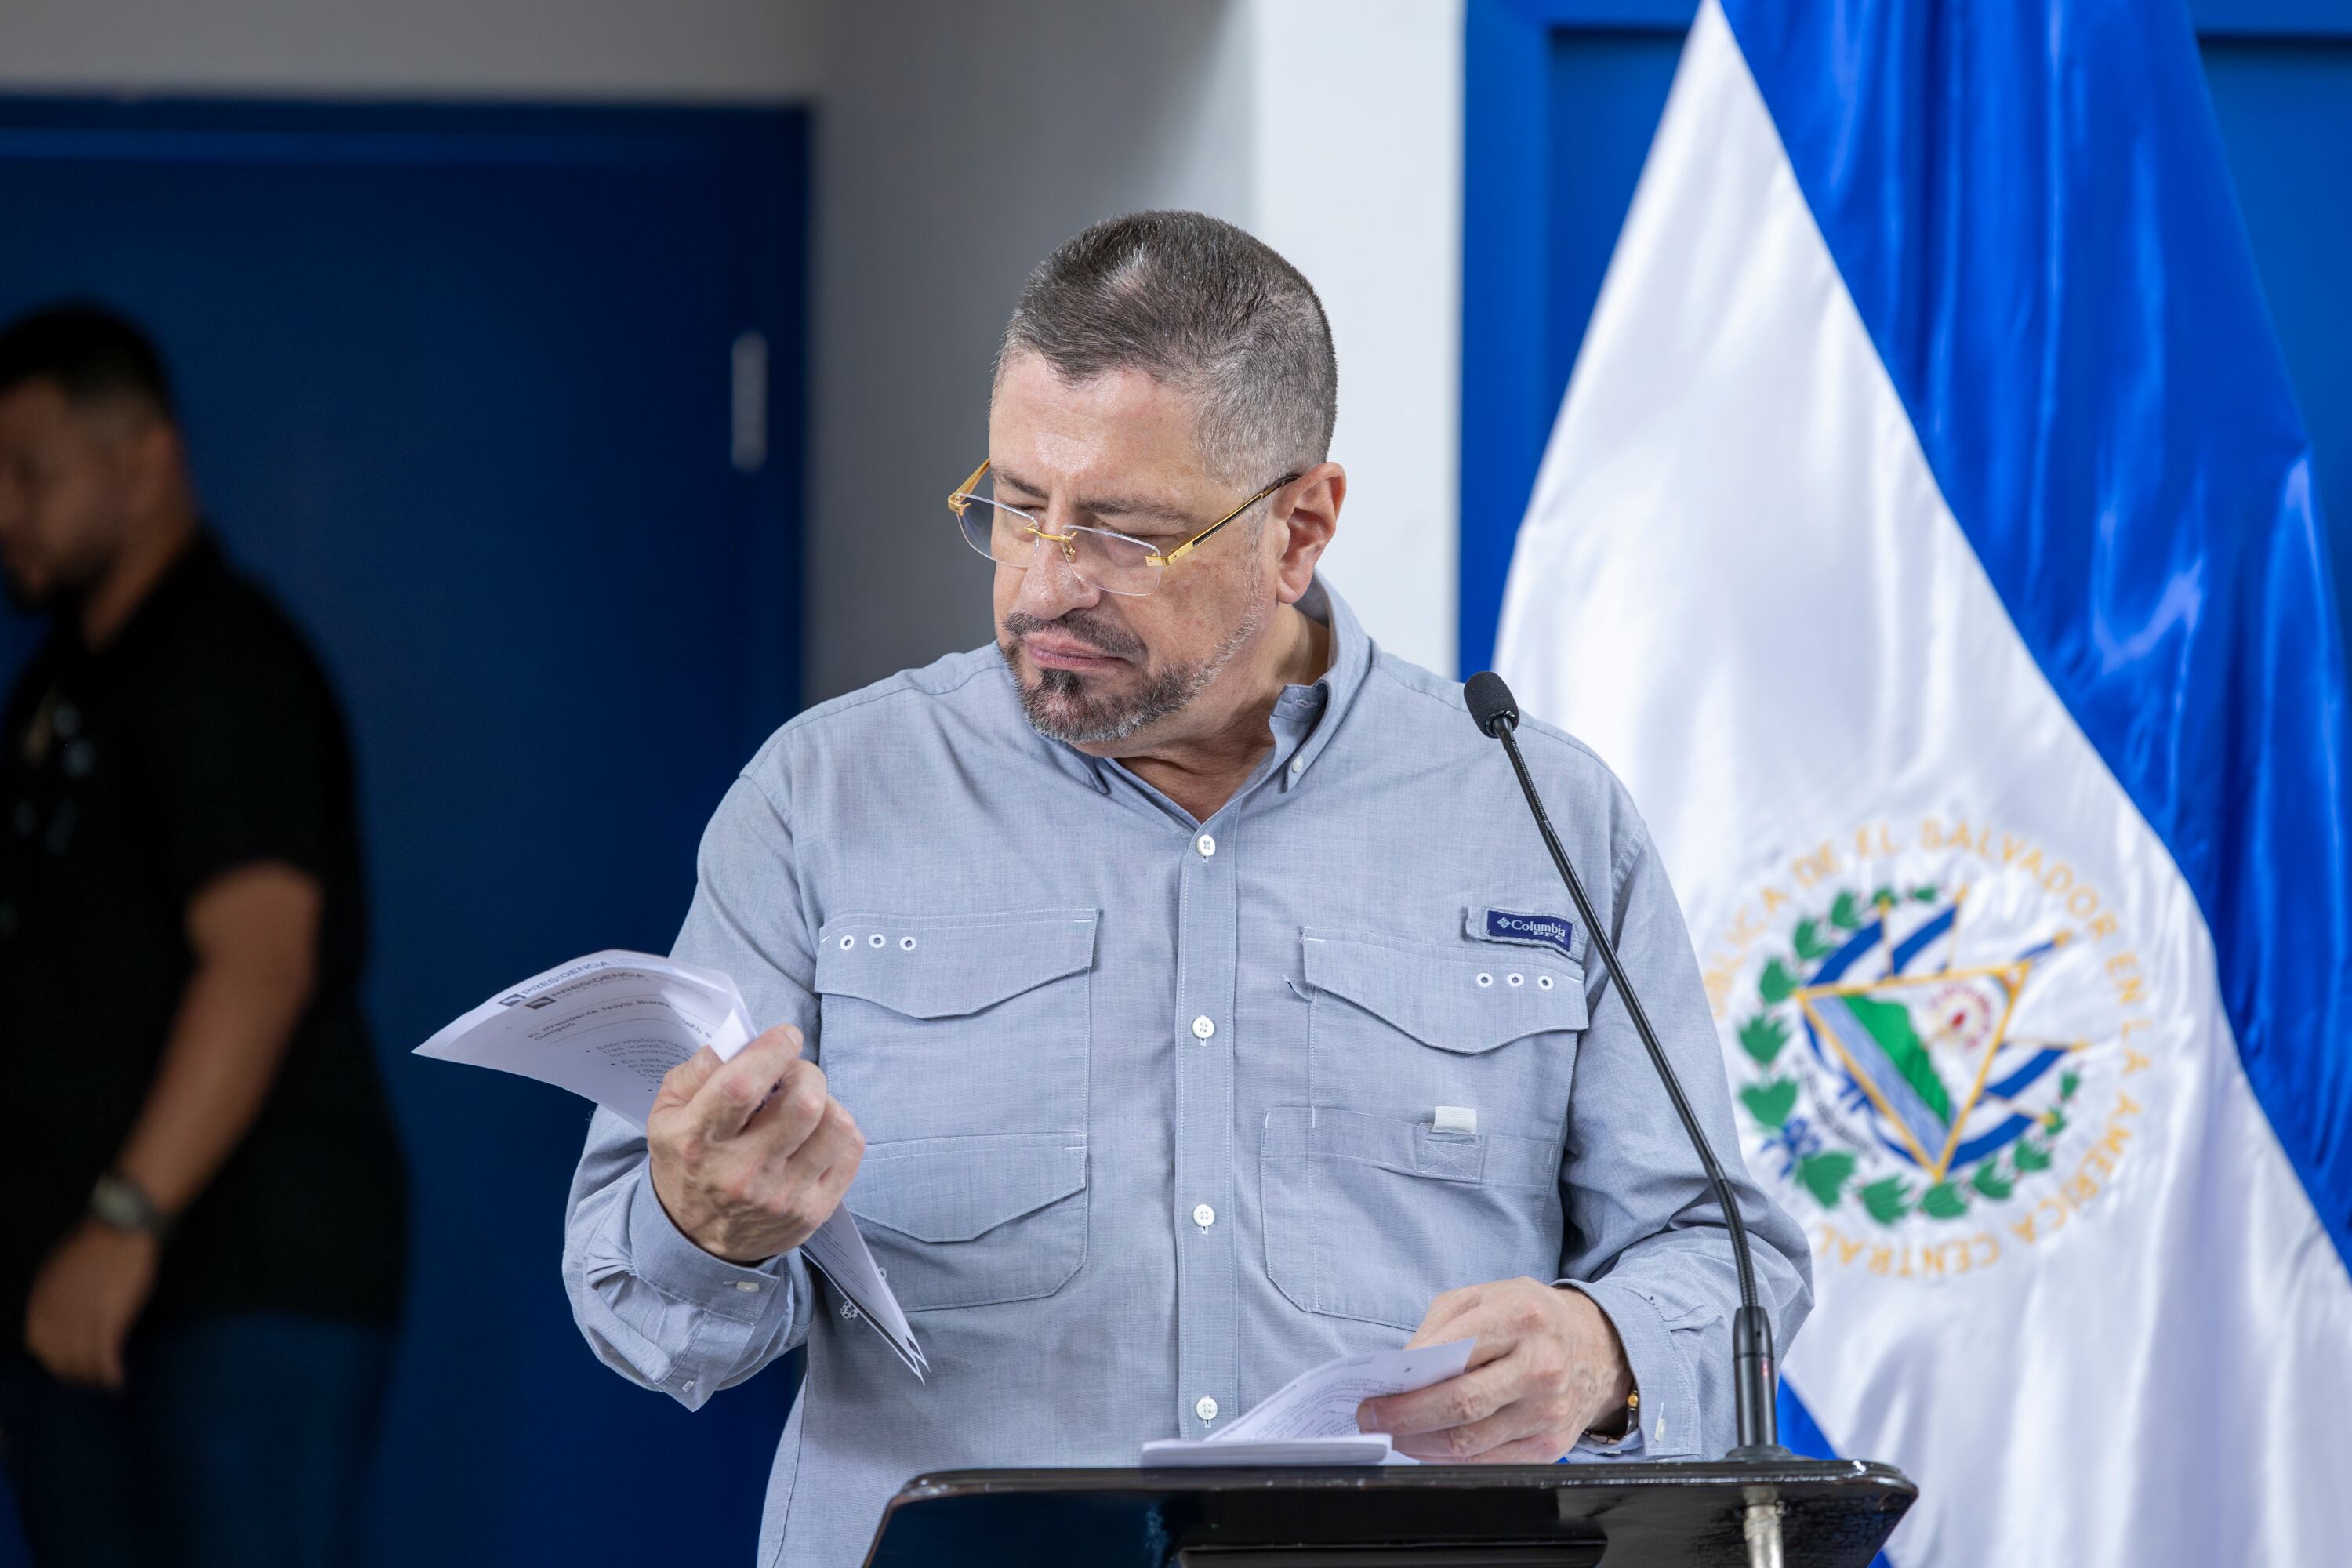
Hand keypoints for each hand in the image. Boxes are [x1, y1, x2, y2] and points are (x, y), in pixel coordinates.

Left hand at [24, 1220, 159, 1389]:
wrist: (122, 1227)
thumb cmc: (94, 1243)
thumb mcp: (59, 1270)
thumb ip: (55, 1296)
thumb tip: (59, 1316)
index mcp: (41, 1302)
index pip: (38, 1345)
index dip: (52, 1359)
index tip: (66, 1363)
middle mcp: (57, 1316)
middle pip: (59, 1360)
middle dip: (72, 1374)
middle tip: (87, 1379)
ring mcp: (83, 1320)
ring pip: (81, 1364)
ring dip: (92, 1380)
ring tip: (104, 1384)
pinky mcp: (110, 1321)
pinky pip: (105, 1358)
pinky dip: (111, 1375)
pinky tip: (118, 1381)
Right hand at [647, 1025, 863, 1263]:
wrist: (695, 1242)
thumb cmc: (687, 1166)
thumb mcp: (666, 1118)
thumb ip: (694, 1074)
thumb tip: (735, 1043)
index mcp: (700, 1140)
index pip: (743, 1086)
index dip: (773, 1050)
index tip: (784, 1037)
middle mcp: (743, 1171)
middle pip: (804, 1102)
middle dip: (805, 1073)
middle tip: (792, 1076)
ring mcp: (783, 1195)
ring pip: (836, 1125)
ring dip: (827, 1101)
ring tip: (806, 1106)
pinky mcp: (814, 1211)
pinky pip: (851, 1151)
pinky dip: (839, 1130)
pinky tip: (817, 1133)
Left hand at [1357, 1277, 1633, 1461]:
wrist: (1598, 1346)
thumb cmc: (1529, 1317)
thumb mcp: (1485, 1296)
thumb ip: (1439, 1327)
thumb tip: (1401, 1371)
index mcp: (1521, 1317)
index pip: (1453, 1355)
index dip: (1406, 1382)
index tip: (1372, 1394)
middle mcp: (1540, 1365)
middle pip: (1460, 1406)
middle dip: (1405, 1418)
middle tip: (1373, 1420)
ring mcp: (1548, 1410)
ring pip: (1470, 1442)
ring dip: (1421, 1444)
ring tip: (1394, 1434)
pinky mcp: (1550, 1444)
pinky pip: (1489, 1461)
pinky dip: (1450, 1458)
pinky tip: (1428, 1446)